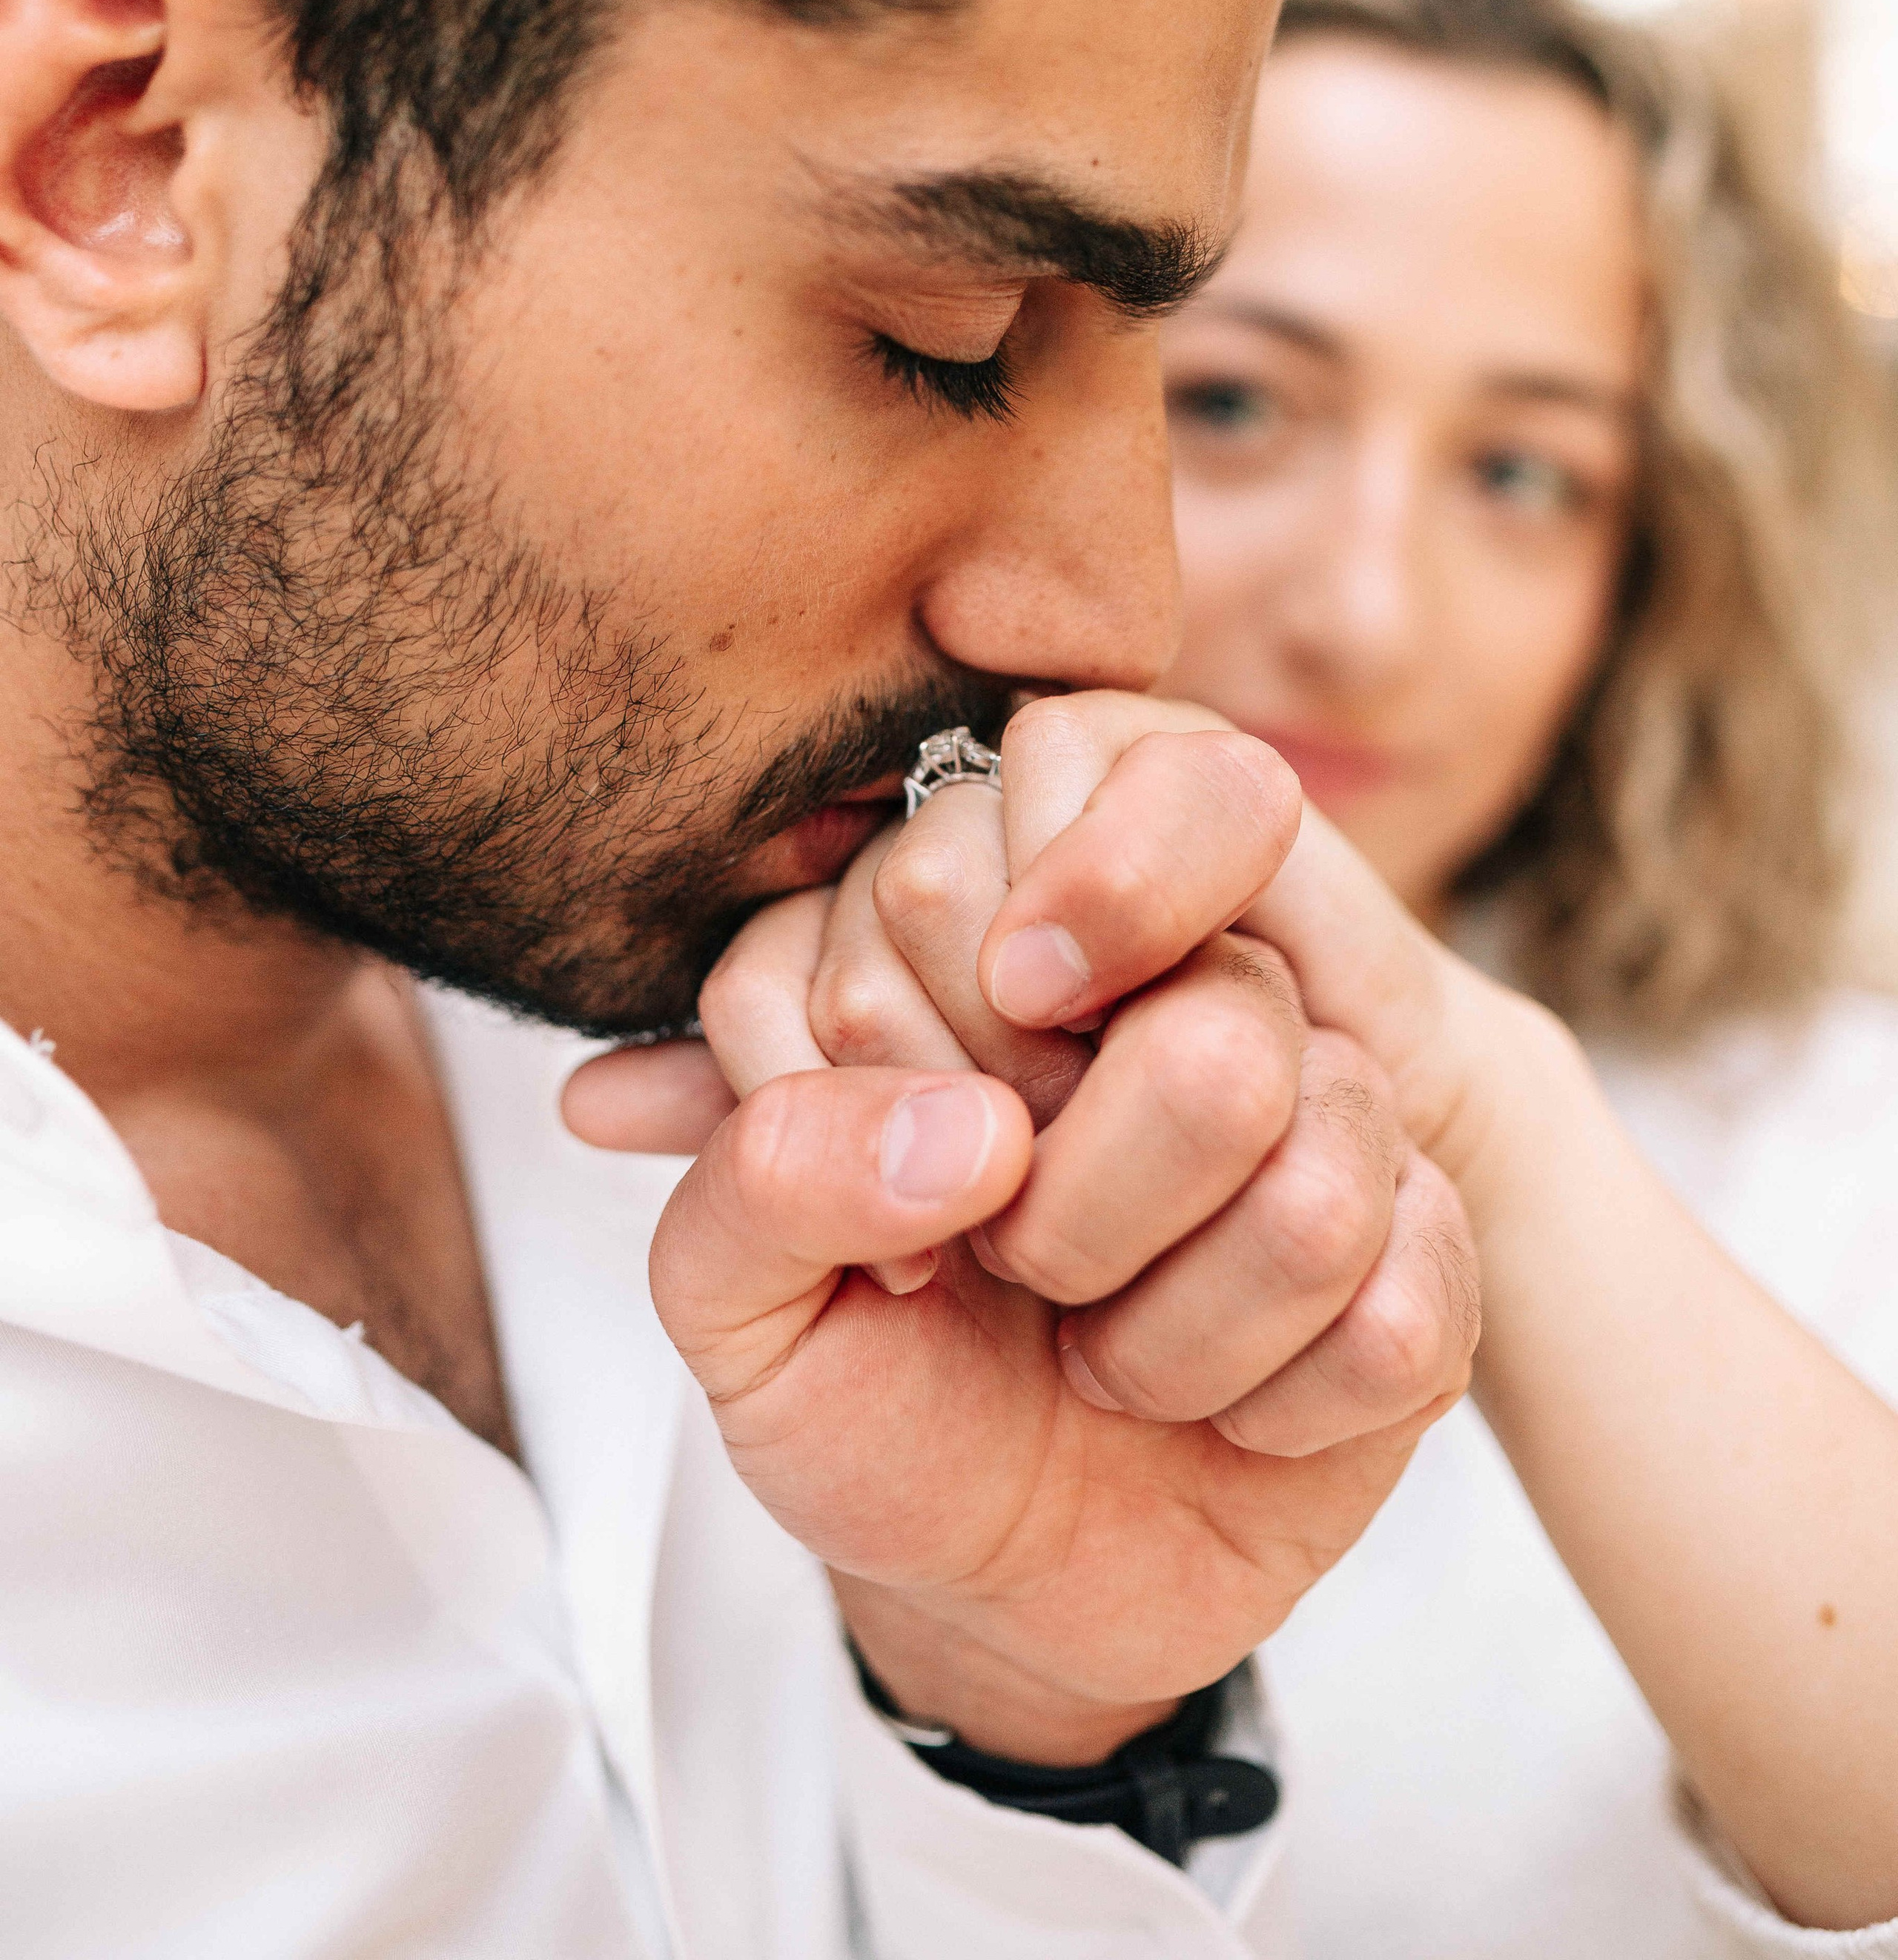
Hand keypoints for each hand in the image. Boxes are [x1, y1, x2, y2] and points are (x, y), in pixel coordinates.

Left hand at [568, 695, 1479, 1762]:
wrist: (989, 1579)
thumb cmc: (864, 1392)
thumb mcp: (731, 1302)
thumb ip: (767, 1171)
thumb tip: (978, 1133)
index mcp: (991, 933)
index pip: (993, 888)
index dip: (934, 1069)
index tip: (905, 1192)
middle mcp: (1179, 974)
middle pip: (1208, 1035)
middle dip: (1069, 1226)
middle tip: (1015, 1264)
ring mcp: (1323, 1100)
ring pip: (1313, 1189)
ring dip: (1166, 1342)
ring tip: (1105, 1352)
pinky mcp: (1427, 1245)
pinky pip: (1397, 1322)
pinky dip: (1272, 1412)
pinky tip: (1224, 1414)